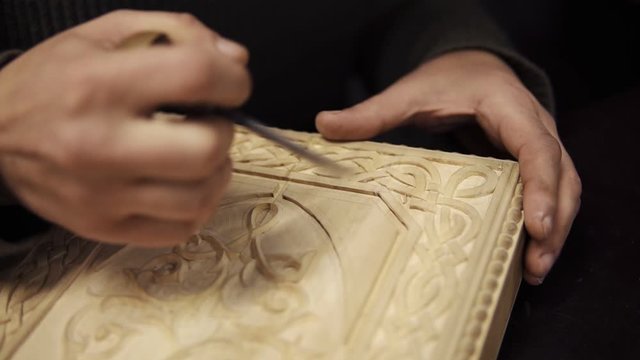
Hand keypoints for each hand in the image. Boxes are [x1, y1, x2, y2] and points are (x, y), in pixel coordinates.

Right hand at [0, 10, 250, 246]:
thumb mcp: (104, 35)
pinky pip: (179, 230)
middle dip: (224, 131)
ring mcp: (101, 195)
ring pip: (199, 197)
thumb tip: (235, 58)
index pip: (196, 76)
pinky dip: (196, 206)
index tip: (231, 84)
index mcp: (99, 84)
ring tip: (198, 153)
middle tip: (209, 122)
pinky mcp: (102, 228)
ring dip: (216, 172)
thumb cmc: (54, 80)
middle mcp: (99, 145)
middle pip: (206, 149)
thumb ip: (174, 31)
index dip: (233, 78)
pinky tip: (183, 183)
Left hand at [316, 50, 580, 284]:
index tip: (535, 224)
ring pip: (565, 188)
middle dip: (555, 221)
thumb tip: (324, 126)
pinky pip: (552, 192)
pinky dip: (546, 222)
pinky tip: (528, 252)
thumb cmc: (447, 79)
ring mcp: (541, 144)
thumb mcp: (409, 92)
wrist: (471, 66)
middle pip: (562, 176)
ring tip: (534, 270)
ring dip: (556, 229)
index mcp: (509, 106)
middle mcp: (535, 126)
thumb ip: (371, 113)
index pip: (537, 147)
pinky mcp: (533, 161)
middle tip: (535, 264)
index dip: (541, 186)